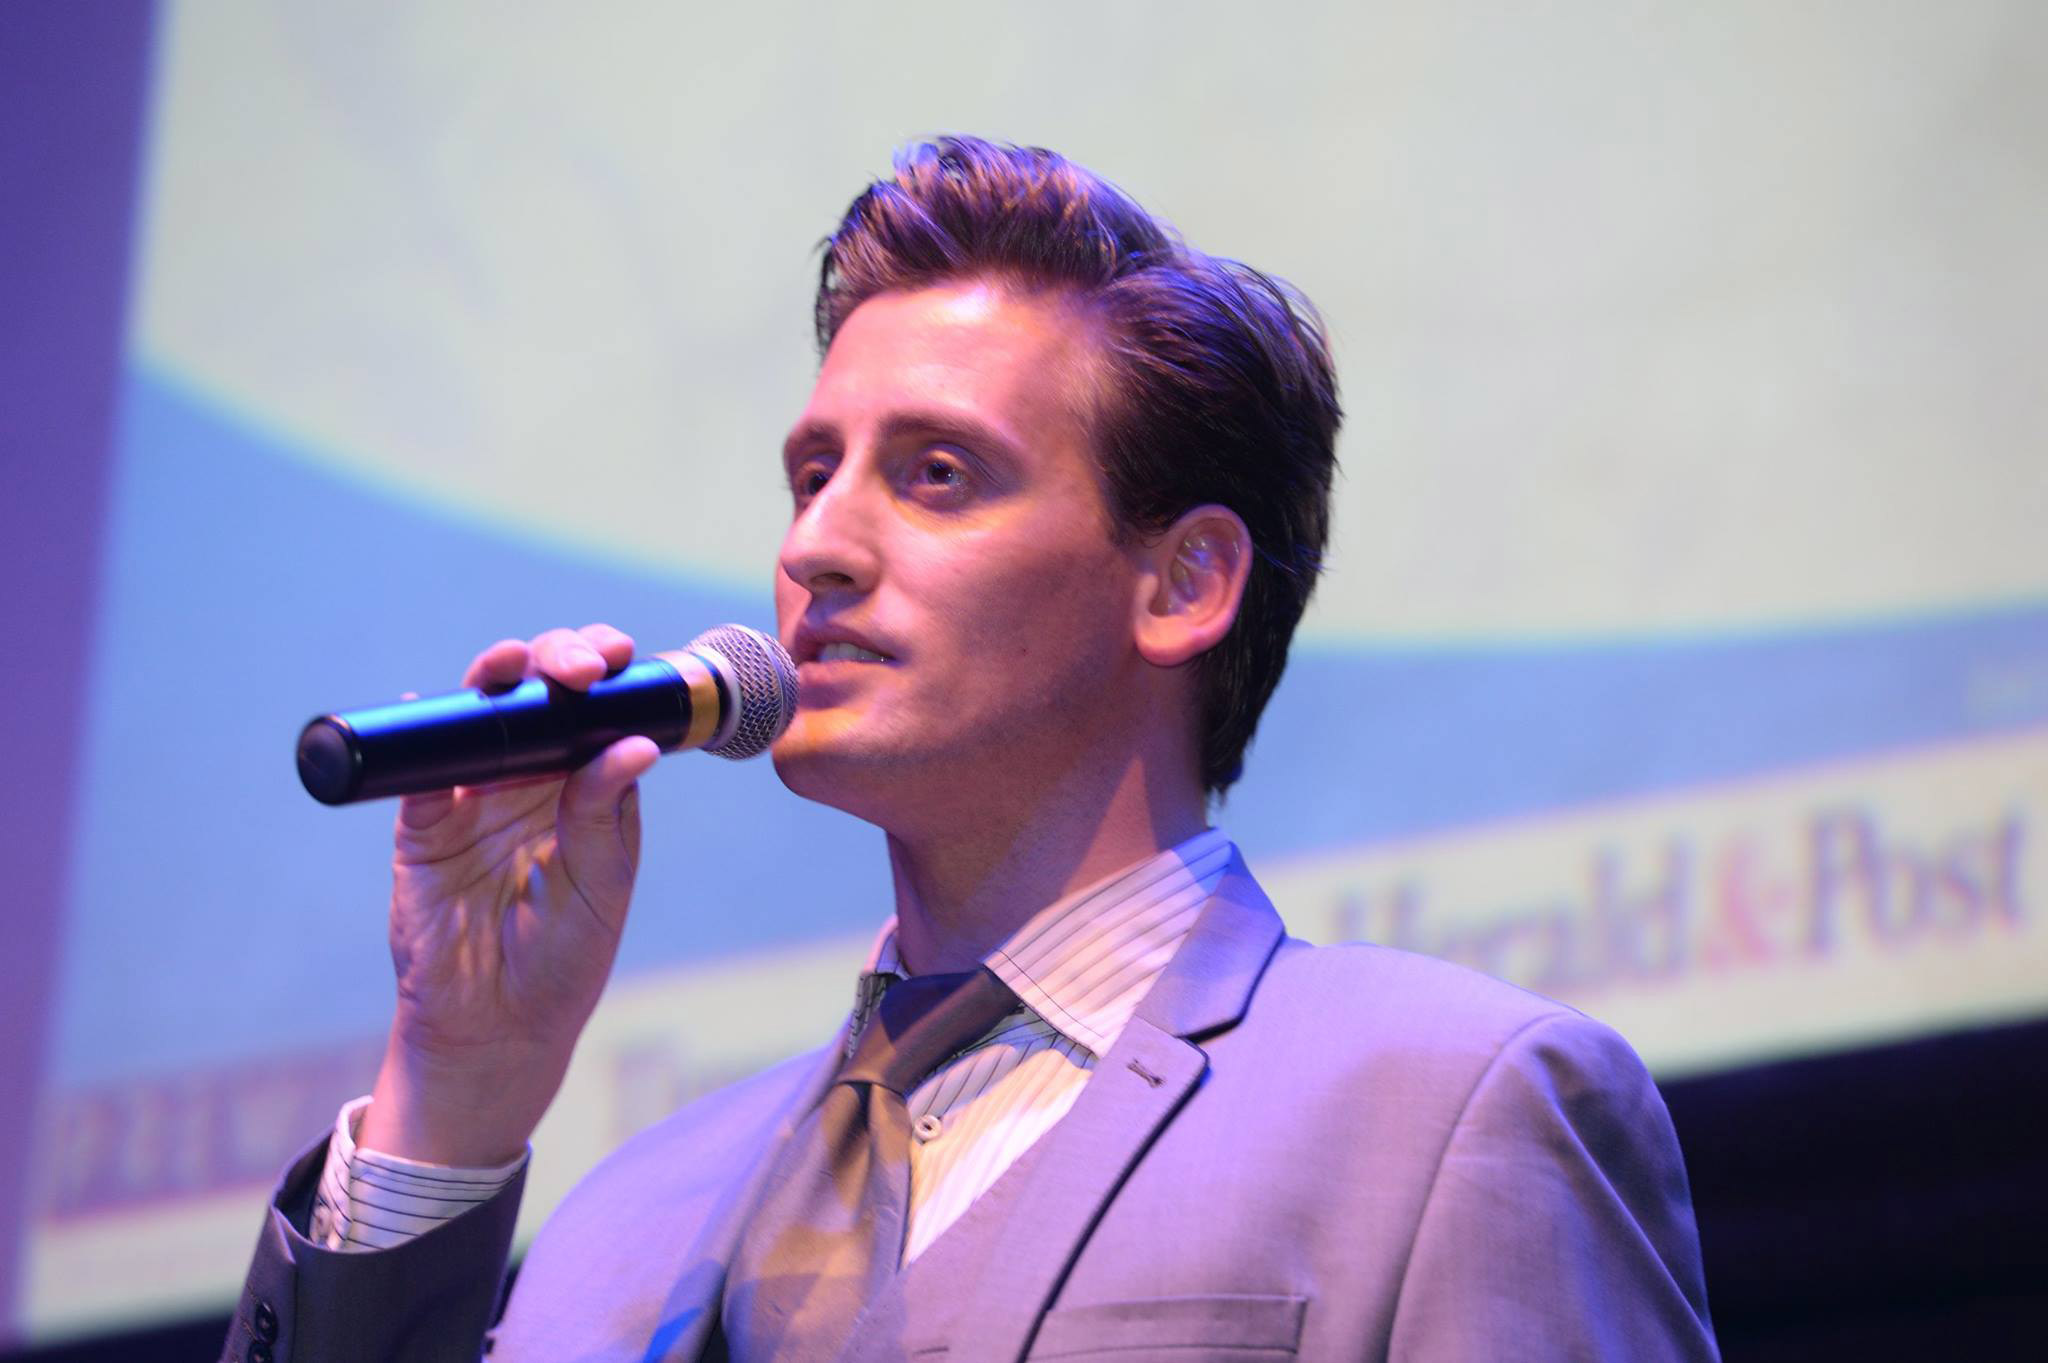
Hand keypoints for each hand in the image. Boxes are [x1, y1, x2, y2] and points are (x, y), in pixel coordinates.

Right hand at [357, 624, 661, 1165]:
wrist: (496, 1025)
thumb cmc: (563, 957)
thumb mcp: (601, 885)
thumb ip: (604, 815)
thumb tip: (635, 744)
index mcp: (587, 785)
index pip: (598, 708)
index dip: (606, 671)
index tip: (618, 655)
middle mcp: (532, 777)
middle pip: (540, 692)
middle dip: (558, 657)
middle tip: (579, 664)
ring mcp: (474, 794)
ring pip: (481, 713)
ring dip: (494, 676)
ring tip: (511, 666)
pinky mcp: (424, 824)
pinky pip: (417, 770)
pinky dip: (419, 736)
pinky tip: (424, 707)